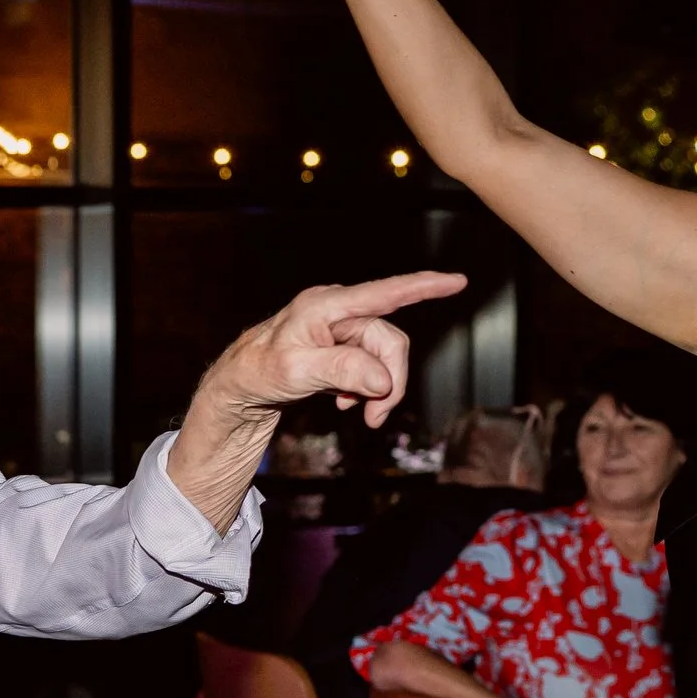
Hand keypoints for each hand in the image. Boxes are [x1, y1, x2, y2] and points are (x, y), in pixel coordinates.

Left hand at [198, 270, 461, 430]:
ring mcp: (340, 328)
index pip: (383, 294)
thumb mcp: (295, 372)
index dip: (423, 287)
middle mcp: (337, 310)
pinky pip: (371, 367)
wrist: (239, 389)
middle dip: (389, 380)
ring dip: (378, 389)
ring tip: (358, 412)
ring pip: (383, 358)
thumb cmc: (256, 372)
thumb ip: (340, 370)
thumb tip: (382, 379)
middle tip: (375, 416)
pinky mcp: (341, 346)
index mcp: (325, 305)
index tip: (458, 281)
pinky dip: (366, 388)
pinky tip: (345, 402)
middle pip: (389, 341)